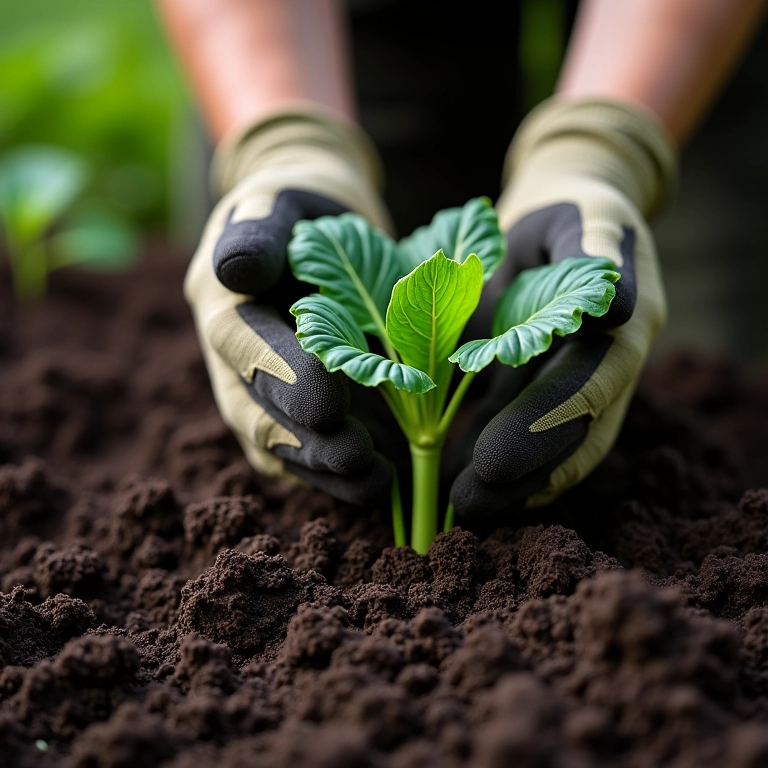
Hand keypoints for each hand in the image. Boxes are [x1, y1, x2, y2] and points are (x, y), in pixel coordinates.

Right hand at [185, 108, 395, 504]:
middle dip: (305, 439)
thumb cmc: (300, 209)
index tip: (331, 399)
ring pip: (275, 445)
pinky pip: (299, 454)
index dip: (282, 376)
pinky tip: (375, 483)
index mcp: (223, 305)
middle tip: (356, 456)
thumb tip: (234, 269)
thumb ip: (258, 230)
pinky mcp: (287, 412)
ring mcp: (255, 391)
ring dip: (322, 468)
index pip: (243, 346)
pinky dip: (332, 474)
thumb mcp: (278, 199)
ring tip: (374, 483)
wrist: (315, 232)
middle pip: (255, 410)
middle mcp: (230, 359)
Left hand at [450, 98, 676, 518]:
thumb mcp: (582, 221)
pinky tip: (460, 484)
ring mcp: (579, 386)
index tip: (493, 462)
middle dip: (522, 472)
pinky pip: (529, 436)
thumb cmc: (569, 215)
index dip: (545, 425)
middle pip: (573, 434)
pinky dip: (502, 465)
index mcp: (625, 327)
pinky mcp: (549, 392)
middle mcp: (609, 368)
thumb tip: (618, 310)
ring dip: (511, 483)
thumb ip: (596, 258)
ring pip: (553, 447)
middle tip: (468, 505)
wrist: (567, 223)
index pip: (590, 388)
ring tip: (459, 509)